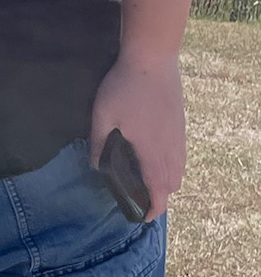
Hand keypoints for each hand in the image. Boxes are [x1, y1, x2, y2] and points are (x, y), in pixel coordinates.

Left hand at [88, 52, 184, 219]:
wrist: (152, 58)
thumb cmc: (124, 87)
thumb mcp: (103, 115)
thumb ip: (100, 143)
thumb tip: (97, 166)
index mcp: (152, 151)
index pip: (158, 190)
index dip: (153, 208)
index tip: (143, 217)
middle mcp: (171, 148)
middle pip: (172, 184)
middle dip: (160, 197)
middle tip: (140, 198)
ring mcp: (179, 135)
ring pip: (179, 169)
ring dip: (167, 181)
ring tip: (147, 181)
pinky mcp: (180, 124)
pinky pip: (181, 155)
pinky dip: (172, 166)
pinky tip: (155, 157)